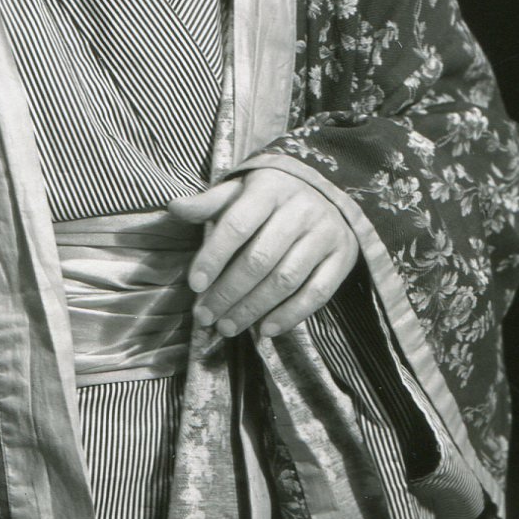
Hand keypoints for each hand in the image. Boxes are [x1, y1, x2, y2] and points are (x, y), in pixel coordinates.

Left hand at [168, 163, 357, 338]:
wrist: (329, 190)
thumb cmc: (272, 196)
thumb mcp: (241, 191)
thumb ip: (210, 204)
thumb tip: (174, 208)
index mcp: (270, 188)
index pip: (237, 225)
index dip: (213, 257)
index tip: (195, 285)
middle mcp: (302, 209)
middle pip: (260, 259)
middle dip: (228, 292)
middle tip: (206, 316)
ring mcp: (326, 233)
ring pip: (286, 279)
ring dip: (253, 309)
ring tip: (228, 327)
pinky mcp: (343, 256)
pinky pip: (317, 292)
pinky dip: (291, 315)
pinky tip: (266, 330)